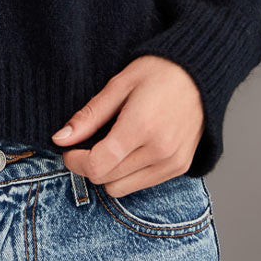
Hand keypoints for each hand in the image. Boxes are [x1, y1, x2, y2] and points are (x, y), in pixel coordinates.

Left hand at [50, 55, 205, 195]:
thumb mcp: (118, 85)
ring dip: (107, 172)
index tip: (70, 148)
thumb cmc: (159, 72)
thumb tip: (60, 138)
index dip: (75, 161)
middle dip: (88, 165)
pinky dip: (127, 174)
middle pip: (106, 179)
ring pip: (121, 188)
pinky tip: (128, 151)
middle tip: (86, 144)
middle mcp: (159, 151)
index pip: (97, 165)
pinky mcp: (179, 168)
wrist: (200, 74)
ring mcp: (172, 162)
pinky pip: (141, 185)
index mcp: (140, 127)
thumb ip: (89, 116)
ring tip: (109, 146)